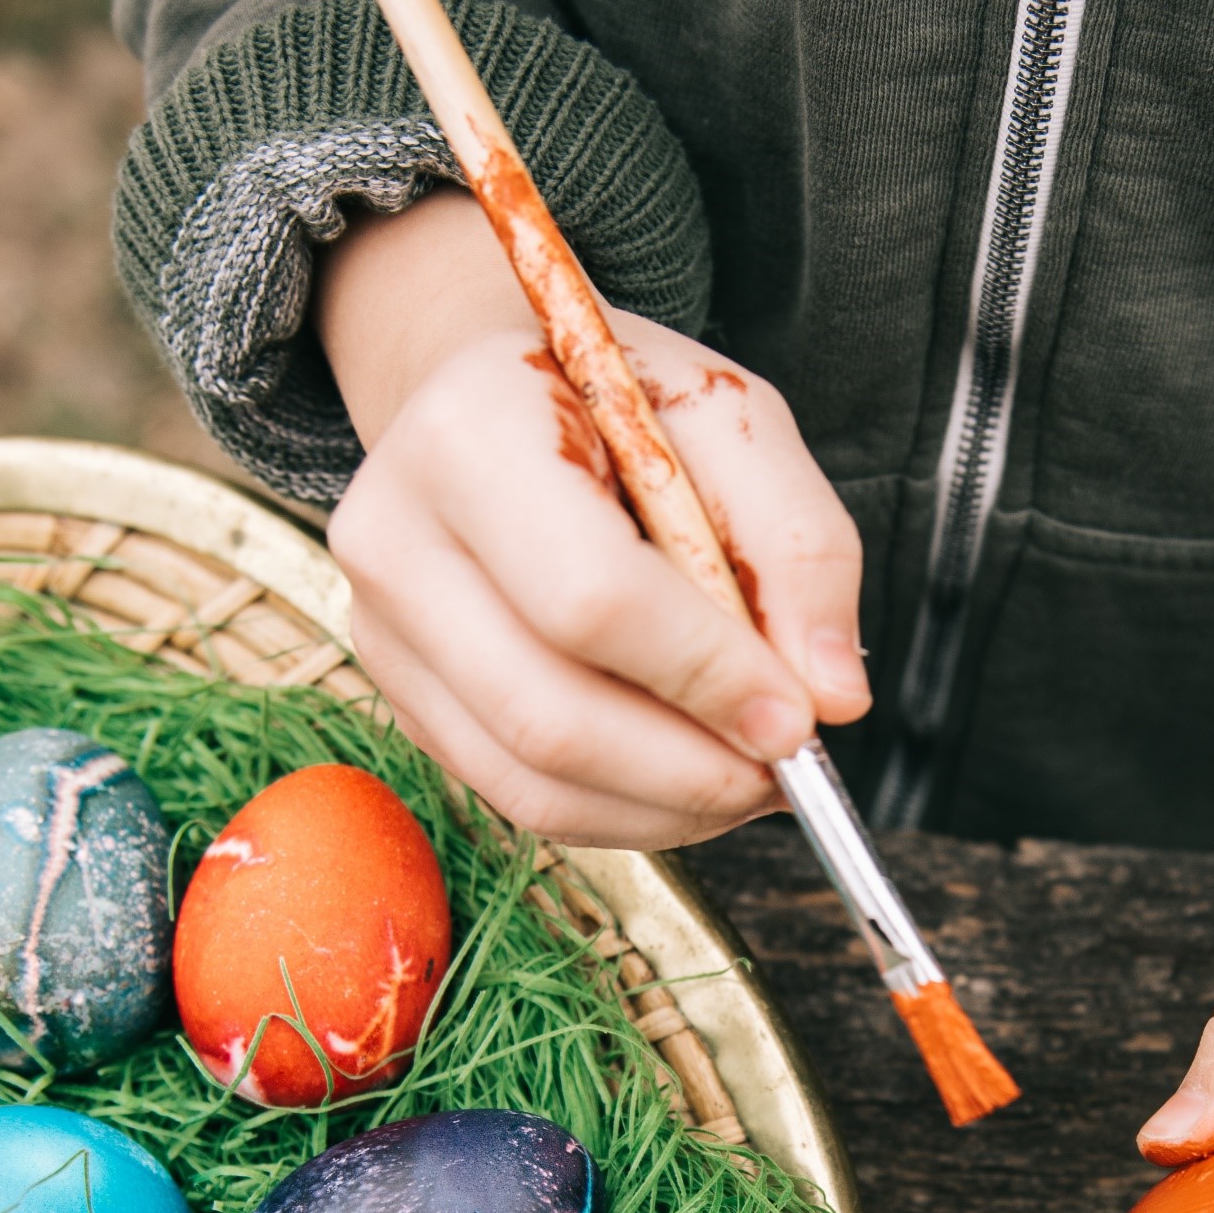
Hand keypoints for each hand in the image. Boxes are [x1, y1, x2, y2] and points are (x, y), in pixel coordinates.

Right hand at [316, 190, 868, 847]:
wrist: (492, 401)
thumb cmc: (618, 404)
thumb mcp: (733, 422)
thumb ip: (801, 546)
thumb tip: (832, 697)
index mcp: (469, 433)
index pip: (590, 597)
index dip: (705, 674)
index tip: (800, 719)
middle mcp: (393, 537)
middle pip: (548, 713)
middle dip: (692, 769)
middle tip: (788, 771)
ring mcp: (381, 628)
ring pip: (529, 780)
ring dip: (666, 808)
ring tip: (752, 779)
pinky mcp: (398, 694)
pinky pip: (517, 795)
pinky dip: (623, 811)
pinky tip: (689, 776)